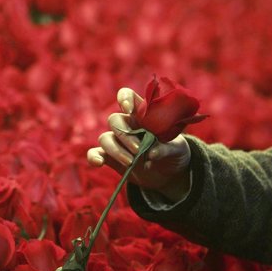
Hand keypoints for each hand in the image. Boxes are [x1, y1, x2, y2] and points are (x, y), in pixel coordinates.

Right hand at [87, 87, 191, 202]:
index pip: (128, 96)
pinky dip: (94, 157)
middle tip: (138, 150)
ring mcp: (117, 141)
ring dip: (116, 150)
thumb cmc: (174, 153)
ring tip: (131, 162)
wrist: (168, 174)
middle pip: (114, 120)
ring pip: (105, 138)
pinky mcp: (110, 157)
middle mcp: (127, 125)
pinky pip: (95, 153)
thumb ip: (166, 149)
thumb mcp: (177, 149)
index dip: (124, 98)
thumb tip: (152, 153)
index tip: (129, 109)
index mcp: (143, 115)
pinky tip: (99, 163)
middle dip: (125, 135)